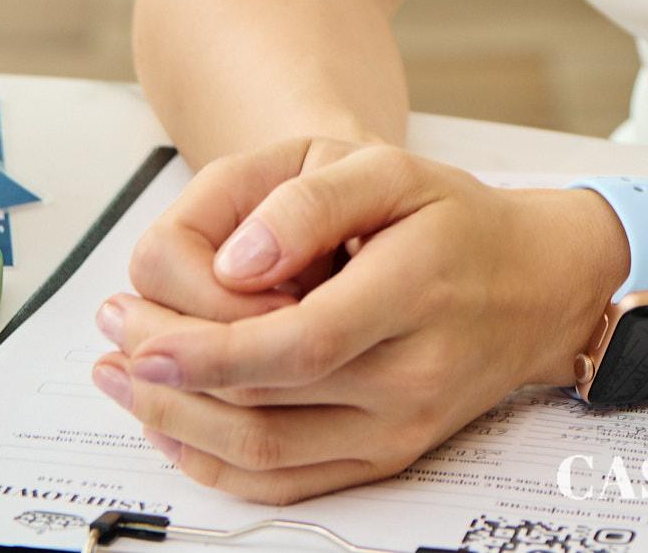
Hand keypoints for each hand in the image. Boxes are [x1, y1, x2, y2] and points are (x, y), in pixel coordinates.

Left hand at [90, 138, 627, 501]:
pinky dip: (218, 463)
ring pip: (267, 452)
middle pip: (267, 402)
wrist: (536, 284)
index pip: (298, 344)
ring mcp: (399, 429)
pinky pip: (289, 481)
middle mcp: (410, 377)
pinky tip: (174, 425)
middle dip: (172, 379)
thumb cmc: (456, 218)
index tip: (139, 335)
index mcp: (414, 291)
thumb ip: (312, 200)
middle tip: (111, 340)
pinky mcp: (389, 458)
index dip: (209, 350)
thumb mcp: (393, 168)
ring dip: (178, 424)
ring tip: (124, 381)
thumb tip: (236, 259)